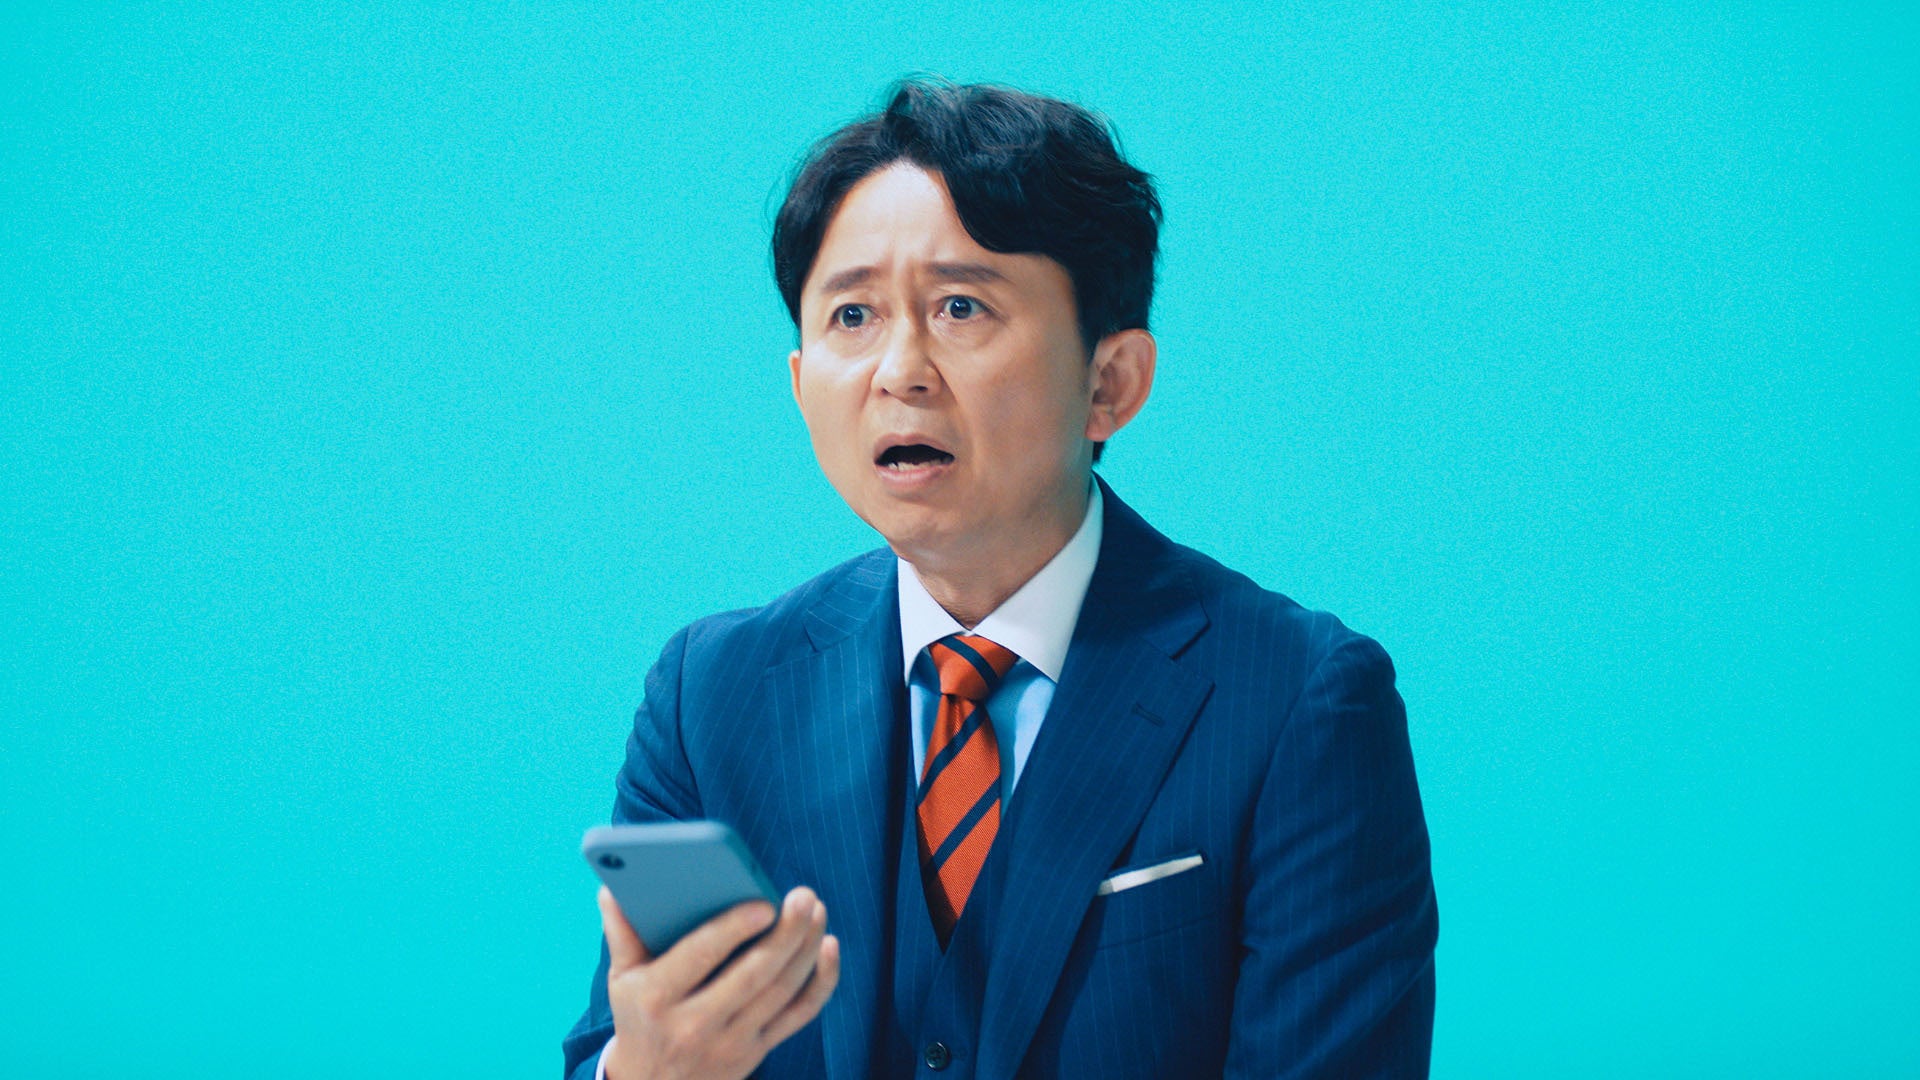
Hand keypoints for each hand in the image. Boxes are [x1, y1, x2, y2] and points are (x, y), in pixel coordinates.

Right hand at [596, 884, 841, 1079]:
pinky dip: (821, 983)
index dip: (734, 929)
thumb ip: (622, 931)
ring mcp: (730, 1042)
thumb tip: (612, 885)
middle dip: (784, 934)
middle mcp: (694, 1023)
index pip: (699, 956)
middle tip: (804, 896)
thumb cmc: (639, 1017)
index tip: (763, 902)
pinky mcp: (756, 1052)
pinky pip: (797, 1016)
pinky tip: (828, 948)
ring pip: (780, 993)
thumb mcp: (621, 979)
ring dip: (805, 949)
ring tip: (816, 911)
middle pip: (751, 976)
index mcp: (656, 997)